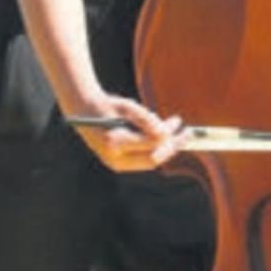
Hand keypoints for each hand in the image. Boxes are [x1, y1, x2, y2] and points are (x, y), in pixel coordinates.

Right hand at [71, 94, 187, 172]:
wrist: (82, 112)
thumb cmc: (105, 106)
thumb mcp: (125, 106)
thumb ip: (144, 118)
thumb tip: (164, 132)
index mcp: (114, 141)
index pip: (150, 145)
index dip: (168, 136)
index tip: (180, 123)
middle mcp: (114, 158)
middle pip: (153, 159)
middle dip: (173, 146)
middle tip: (188, 132)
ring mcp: (117, 164)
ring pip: (150, 161)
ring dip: (167, 147)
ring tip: (176, 127)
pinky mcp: (120, 164)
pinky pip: (144, 160)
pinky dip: (157, 148)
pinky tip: (166, 135)